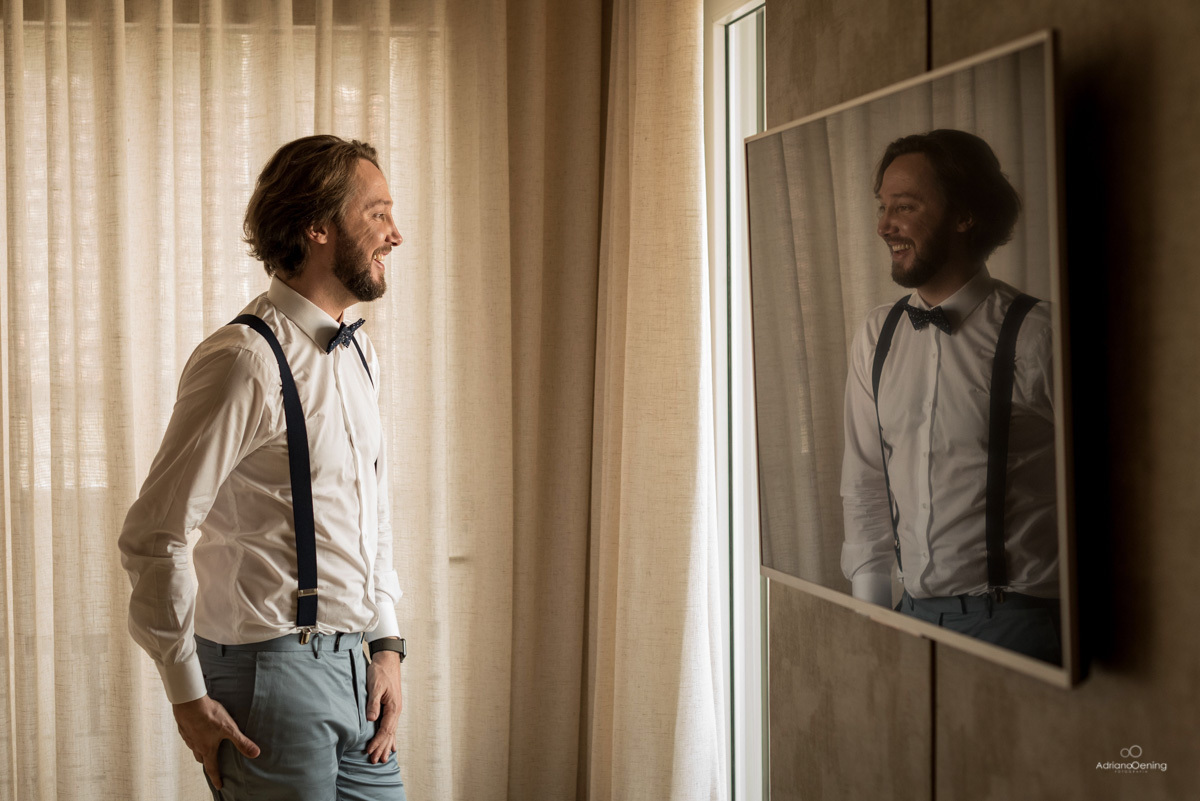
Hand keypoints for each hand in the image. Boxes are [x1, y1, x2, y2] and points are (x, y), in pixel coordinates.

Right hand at [172, 695, 259, 789]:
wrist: (190, 703)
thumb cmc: (210, 716)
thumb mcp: (230, 729)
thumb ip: (242, 742)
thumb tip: (256, 754)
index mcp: (207, 749)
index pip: (212, 768)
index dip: (216, 778)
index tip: (219, 786)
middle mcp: (196, 746)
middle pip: (201, 759)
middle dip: (208, 763)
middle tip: (213, 765)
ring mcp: (188, 737)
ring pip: (194, 748)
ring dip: (200, 750)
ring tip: (206, 747)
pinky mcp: (184, 728)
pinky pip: (189, 737)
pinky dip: (195, 738)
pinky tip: (198, 731)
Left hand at [364, 647, 402, 763]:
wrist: (387, 660)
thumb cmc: (380, 672)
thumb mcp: (374, 686)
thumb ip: (373, 703)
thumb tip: (371, 719)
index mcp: (393, 707)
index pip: (385, 730)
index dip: (378, 742)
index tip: (370, 752)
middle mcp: (396, 710)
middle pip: (390, 734)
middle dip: (382, 748)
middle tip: (375, 761)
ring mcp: (395, 709)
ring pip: (391, 731)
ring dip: (387, 745)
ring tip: (384, 758)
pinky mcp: (392, 706)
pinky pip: (391, 725)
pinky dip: (391, 736)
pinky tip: (392, 743)